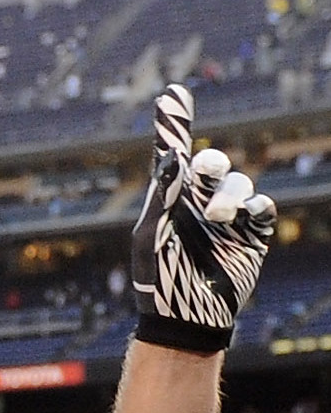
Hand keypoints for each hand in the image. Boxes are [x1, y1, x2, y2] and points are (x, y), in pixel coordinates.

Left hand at [131, 83, 276, 352]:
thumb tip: (173, 154)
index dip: (174, 122)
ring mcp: (227, 218)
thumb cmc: (157, 280)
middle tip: (205, 170)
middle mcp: (198, 202)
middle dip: (212, 163)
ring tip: (214, 217)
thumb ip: (162, 194)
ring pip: (240, 183)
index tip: (174, 93)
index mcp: (168, 199)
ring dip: (228, 195)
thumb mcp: (151, 235)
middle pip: (213, 163)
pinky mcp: (251, 235)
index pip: (171, 153)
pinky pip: (262, 207)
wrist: (185, 319)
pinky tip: (243, 217)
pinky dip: (255, 207)